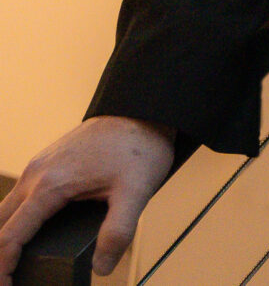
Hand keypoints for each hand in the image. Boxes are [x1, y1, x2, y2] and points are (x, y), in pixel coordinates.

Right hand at [0, 117, 175, 282]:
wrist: (143, 111)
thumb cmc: (140, 147)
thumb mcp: (137, 192)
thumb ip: (118, 232)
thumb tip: (102, 266)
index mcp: (50, 185)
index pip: (10, 237)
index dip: (3, 268)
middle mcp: (35, 174)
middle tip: (8, 279)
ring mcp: (37, 166)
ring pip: (4, 209)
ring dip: (4, 236)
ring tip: (13, 262)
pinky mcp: (45, 163)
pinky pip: (19, 196)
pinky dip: (14, 219)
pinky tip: (26, 233)